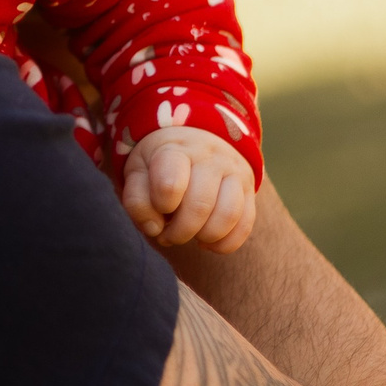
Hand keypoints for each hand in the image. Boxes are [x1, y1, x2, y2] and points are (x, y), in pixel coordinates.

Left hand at [121, 127, 256, 252]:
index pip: (170, 185)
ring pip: (228, 215)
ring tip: (190, 235)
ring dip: (204, 237)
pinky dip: (225, 243)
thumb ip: (137, 201)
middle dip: (180, 232)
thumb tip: (155, 229)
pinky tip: (207, 241)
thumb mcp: (137, 173)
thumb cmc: (159, 165)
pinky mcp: (249, 190)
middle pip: (200, 205)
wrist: (193, 142)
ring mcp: (233, 172)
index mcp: (175, 150)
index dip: (160, 206)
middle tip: (168, 234)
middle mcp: (209, 157)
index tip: (158, 207)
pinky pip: (245, 225)